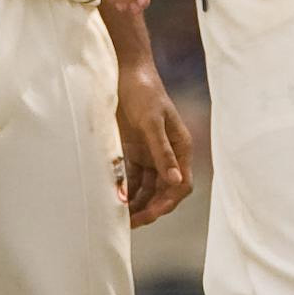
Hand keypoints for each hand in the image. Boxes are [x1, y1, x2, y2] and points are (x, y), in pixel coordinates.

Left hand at [114, 61, 195, 228]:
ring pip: (147, 188)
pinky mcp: (133, 151)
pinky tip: (112, 199)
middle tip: (130, 223)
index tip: (149, 215)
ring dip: (136, 203)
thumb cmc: (143, 92)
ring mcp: (150, 154)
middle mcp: (168, 154)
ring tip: (119, 217)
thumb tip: (175, 181)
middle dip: (150, 208)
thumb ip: (162, 151)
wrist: (124, 71)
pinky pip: (131, 178)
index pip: (181, 185)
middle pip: (164, 191)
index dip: (167, 202)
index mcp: (180, 148)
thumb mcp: (152, 121)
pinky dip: (125, 190)